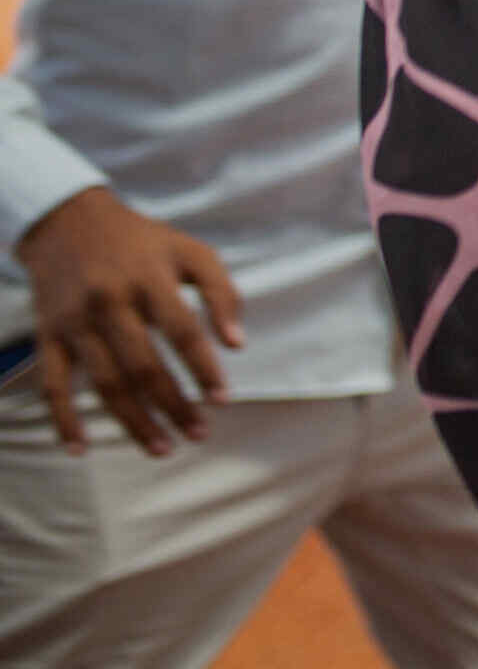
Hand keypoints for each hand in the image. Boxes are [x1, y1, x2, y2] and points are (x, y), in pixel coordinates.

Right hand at [14, 184, 243, 456]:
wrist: (68, 222)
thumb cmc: (142, 241)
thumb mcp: (190, 250)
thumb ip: (221, 290)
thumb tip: (237, 343)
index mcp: (149, 278)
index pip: (182, 331)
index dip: (203, 368)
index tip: (222, 399)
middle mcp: (109, 302)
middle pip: (143, 365)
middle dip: (173, 405)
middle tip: (198, 434)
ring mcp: (75, 322)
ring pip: (104, 382)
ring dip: (133, 421)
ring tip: (162, 448)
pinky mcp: (48, 336)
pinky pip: (53, 385)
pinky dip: (63, 420)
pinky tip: (81, 448)